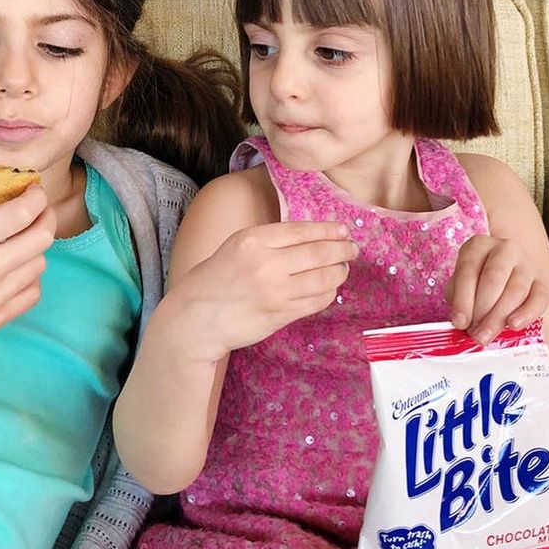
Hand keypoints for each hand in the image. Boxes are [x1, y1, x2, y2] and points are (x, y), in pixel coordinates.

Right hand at [0, 185, 55, 375]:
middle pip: (42, 238)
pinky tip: (14, 271)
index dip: (36, 197)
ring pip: (40, 265)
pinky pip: (32, 293)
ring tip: (18, 242)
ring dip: (35, 248)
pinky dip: (30, 277)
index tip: (34, 191)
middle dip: (45, 217)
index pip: (23, 213)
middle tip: (37, 211)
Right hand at [167, 220, 355, 361]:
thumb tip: (312, 237)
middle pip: (318, 252)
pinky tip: (329, 290)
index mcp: (254, 240)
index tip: (343, 231)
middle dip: (342, 250)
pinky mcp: (279, 315)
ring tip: (342, 270)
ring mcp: (274, 291)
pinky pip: (316, 301)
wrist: (196, 318)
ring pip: (323, 278)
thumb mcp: (237, 247)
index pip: (302, 230)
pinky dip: (328, 294)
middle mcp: (266, 263)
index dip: (328, 231)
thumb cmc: (216, 280)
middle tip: (352, 250)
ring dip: (339, 273)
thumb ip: (270, 241)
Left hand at [444, 234, 547, 344]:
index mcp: (478, 245)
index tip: (459, 323)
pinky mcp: (543, 283)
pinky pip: (539, 299)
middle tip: (475, 334)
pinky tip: (513, 325)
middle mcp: (504, 249)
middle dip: (482, 309)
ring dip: (499, 316)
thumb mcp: (461, 288)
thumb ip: (459, 300)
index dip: (463, 298)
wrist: (504, 288)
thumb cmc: (475, 287)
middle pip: (494, 278)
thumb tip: (462, 321)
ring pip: (515, 289)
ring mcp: (527, 264)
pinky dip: (526, 313)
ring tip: (487, 335)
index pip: (469, 269)